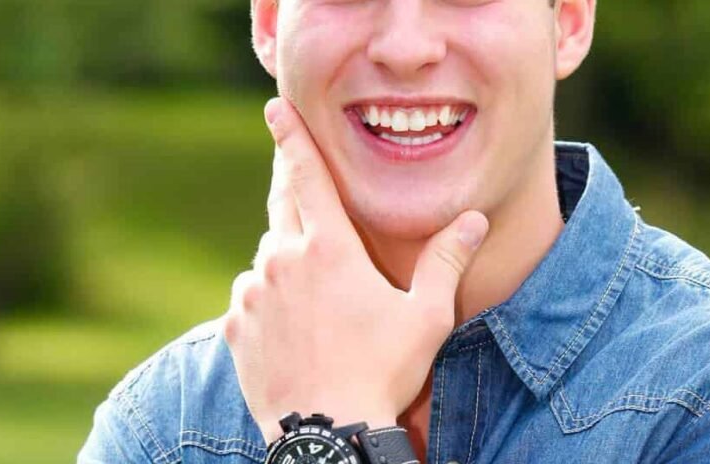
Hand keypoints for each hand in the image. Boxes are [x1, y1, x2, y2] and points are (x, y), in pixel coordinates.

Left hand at [222, 97, 488, 441]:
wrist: (327, 431)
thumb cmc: (383, 371)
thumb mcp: (426, 315)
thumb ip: (445, 261)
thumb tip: (473, 220)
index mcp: (330, 249)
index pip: (307, 176)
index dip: (293, 137)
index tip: (275, 107)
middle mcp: (284, 261)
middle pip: (284, 209)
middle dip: (294, 194)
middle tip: (309, 198)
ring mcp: (254, 295)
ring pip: (269, 258)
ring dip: (288, 261)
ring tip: (318, 296)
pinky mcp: (236, 327)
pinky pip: (250, 297)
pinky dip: (269, 298)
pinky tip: (294, 324)